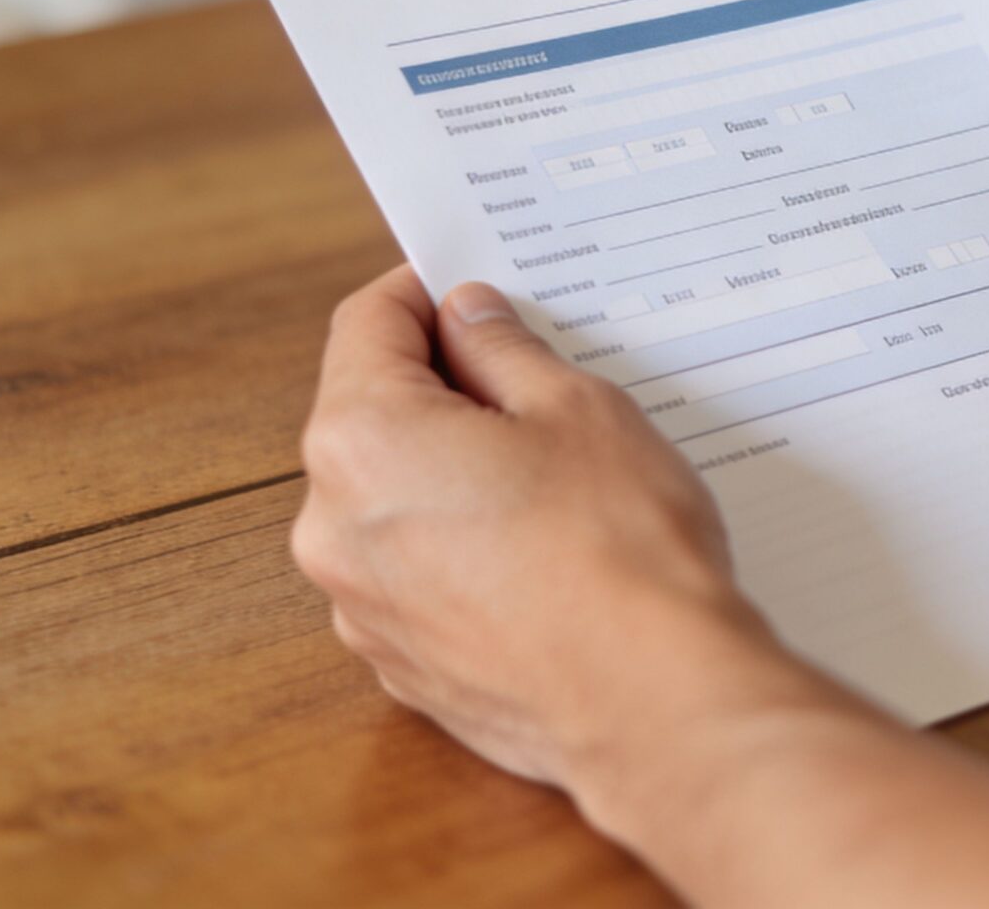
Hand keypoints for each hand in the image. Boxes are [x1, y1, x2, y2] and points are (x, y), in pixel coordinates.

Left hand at [293, 268, 988, 908]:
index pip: (366, 325)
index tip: (469, 289)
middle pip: (371, 418)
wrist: (655, 700)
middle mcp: (333, 526)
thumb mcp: (578, 409)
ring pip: (394, 505)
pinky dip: (463, 552)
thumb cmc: (619, 547)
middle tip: (534, 380)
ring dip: (452, 475)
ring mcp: (362, 608)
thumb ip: (505, 351)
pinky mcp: (403, 668)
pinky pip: (419, 578)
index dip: (422, 293)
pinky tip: (543, 552)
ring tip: (553, 477)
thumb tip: (470, 317)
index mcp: (361, 439)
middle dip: (443, 389)